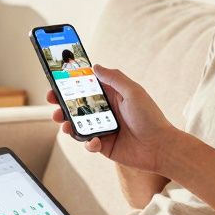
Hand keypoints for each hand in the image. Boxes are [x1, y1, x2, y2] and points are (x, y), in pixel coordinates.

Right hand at [47, 65, 181, 174]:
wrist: (160, 147)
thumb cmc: (150, 117)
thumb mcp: (133, 91)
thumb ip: (114, 78)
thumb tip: (95, 67)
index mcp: (111, 95)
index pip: (86, 86)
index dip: (70, 83)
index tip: (56, 81)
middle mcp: (104, 111)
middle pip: (76, 106)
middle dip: (62, 104)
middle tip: (53, 103)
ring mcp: (102, 128)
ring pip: (77, 125)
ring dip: (67, 123)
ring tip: (64, 124)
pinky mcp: (103, 145)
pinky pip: (88, 143)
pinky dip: (88, 142)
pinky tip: (95, 141)